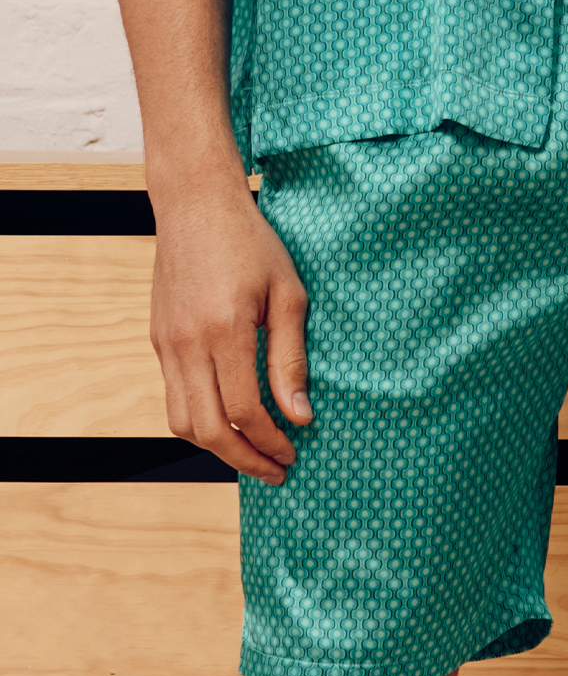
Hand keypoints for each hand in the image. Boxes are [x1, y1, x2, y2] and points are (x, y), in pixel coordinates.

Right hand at [149, 188, 313, 484]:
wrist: (195, 204)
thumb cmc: (252, 243)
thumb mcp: (289, 294)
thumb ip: (291, 358)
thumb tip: (300, 417)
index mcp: (225, 330)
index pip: (245, 410)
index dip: (271, 440)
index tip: (294, 451)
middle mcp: (187, 343)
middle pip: (209, 429)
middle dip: (245, 459)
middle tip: (276, 471)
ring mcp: (167, 343)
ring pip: (183, 421)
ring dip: (218, 447)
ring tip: (254, 453)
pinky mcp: (159, 339)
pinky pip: (175, 397)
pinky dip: (201, 420)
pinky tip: (232, 419)